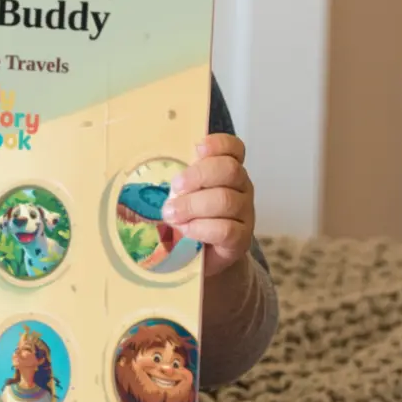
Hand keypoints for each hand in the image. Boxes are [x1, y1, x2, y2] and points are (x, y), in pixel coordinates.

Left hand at [161, 134, 254, 277]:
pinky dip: (200, 228)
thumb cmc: (190, 218)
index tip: (197, 149)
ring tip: (172, 214)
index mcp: (228, 171)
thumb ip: (180, 180)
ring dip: (193, 206)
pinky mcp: (241, 239)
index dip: (218, 144)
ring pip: (226, 200)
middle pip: (230, 170)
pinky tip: (186, 230)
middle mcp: (241, 188)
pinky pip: (226, 229)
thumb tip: (157, 173)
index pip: (234, 148)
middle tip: (175, 188)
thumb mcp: (183, 193)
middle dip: (198, 176)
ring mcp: (244, 213)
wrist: (202, 257)